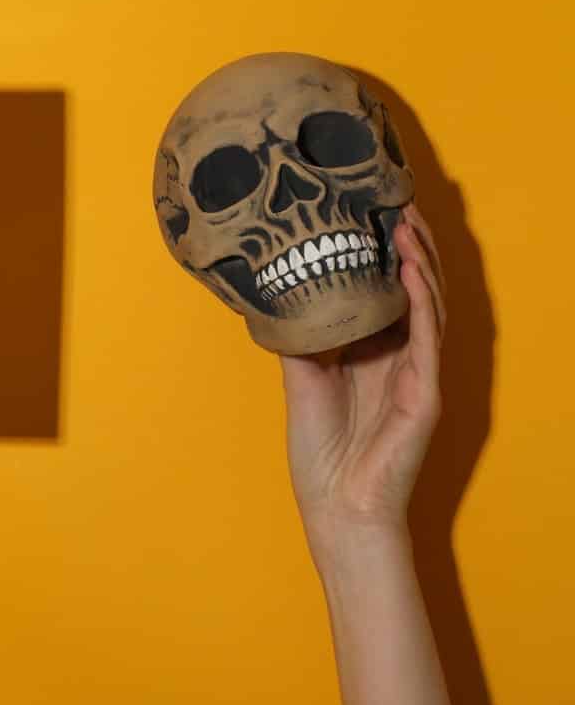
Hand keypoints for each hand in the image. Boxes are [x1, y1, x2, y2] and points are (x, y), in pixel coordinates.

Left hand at [281, 204, 446, 557]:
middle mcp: (404, 357)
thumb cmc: (321, 450)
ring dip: (419, 260)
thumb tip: (274, 290)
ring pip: (429, 304)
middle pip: (416, 288)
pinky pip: (427, 337)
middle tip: (395, 198)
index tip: (370, 207)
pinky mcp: (425, 395)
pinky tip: (409, 268)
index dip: (385, 250)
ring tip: (404, 219)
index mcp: (377, 352)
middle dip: (409, 243)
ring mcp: (419, 374)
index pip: (389, 289)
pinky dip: (421, 300)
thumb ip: (300, 335)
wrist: (337, 506)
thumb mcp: (301, 377)